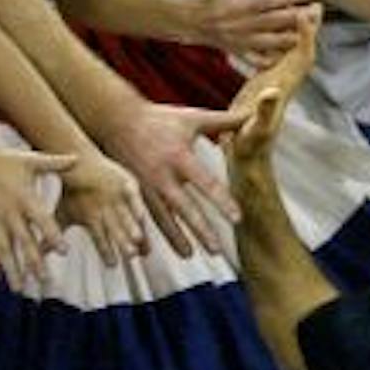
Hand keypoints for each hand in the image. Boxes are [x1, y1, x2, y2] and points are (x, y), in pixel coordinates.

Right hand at [0, 146, 76, 294]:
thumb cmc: (4, 160)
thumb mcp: (31, 160)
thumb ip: (56, 163)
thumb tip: (78, 158)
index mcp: (25, 198)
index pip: (42, 221)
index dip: (52, 236)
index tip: (63, 251)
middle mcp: (9, 212)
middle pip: (24, 241)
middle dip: (34, 262)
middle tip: (45, 281)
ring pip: (4, 249)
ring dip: (12, 270)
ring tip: (20, 288)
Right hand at [54, 148, 148, 265]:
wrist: (81, 164)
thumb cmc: (74, 192)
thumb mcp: (63, 212)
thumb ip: (53, 232)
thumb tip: (38, 252)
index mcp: (96, 222)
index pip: (101, 239)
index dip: (107, 251)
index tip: (112, 265)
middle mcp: (110, 214)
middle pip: (117, 231)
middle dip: (123, 243)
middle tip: (130, 255)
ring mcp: (120, 200)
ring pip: (128, 217)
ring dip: (133, 227)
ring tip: (137, 238)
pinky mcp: (128, 185)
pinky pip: (134, 196)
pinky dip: (137, 205)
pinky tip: (141, 215)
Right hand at [97, 98, 251, 256]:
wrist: (116, 119)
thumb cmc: (159, 119)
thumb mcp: (192, 118)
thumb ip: (224, 121)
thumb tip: (253, 115)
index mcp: (179, 156)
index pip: (205, 182)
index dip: (221, 201)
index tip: (237, 219)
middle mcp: (161, 174)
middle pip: (184, 207)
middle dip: (200, 230)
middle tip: (216, 250)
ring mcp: (144, 185)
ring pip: (161, 217)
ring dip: (175, 237)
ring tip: (189, 255)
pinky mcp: (131, 191)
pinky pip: (140, 216)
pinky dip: (144, 233)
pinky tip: (148, 251)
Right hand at [194, 0, 316, 66]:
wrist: (193, 22)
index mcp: (242, 4)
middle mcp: (244, 23)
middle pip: (277, 21)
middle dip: (299, 16)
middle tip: (317, 10)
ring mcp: (243, 40)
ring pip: (273, 42)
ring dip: (291, 38)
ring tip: (309, 32)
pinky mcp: (241, 52)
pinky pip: (258, 60)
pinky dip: (272, 60)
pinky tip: (288, 57)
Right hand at [227, 15, 320, 168]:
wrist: (247, 160)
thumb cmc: (249, 147)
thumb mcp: (253, 130)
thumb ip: (264, 111)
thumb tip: (272, 92)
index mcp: (281, 88)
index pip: (299, 57)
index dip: (305, 36)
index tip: (306, 14)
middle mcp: (282, 84)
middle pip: (302, 51)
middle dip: (310, 29)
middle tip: (316, 4)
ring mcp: (274, 85)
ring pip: (291, 54)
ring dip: (298, 34)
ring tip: (300, 12)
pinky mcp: (263, 88)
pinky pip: (277, 60)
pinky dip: (280, 45)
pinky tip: (275, 36)